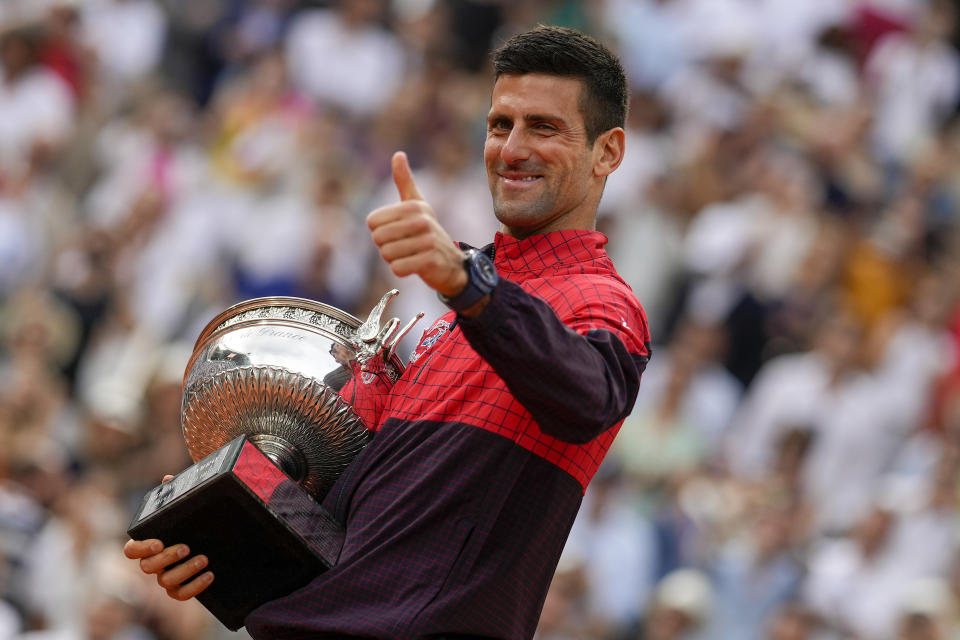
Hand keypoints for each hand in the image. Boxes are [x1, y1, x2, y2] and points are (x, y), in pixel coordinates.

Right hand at [123, 475, 213, 600]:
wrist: (218, 540)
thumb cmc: (195, 520)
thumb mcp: (189, 505)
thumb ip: (177, 492)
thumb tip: (168, 478)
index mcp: (151, 543)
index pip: (132, 550)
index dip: (141, 548)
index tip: (158, 542)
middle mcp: (155, 563)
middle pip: (147, 567)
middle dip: (166, 558)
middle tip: (186, 547)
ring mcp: (167, 578)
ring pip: (165, 582)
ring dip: (184, 570)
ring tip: (204, 558)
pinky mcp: (181, 589)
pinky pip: (181, 594)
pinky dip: (194, 587)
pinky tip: (210, 575)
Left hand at [367, 152, 466, 297]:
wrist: (451, 262)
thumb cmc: (426, 232)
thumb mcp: (416, 205)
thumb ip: (404, 181)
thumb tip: (398, 154)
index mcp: (414, 206)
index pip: (372, 222)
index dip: (379, 231)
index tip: (397, 232)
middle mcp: (422, 221)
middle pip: (378, 238)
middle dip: (386, 247)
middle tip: (404, 246)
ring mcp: (428, 241)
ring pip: (387, 255)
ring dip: (394, 259)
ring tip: (410, 255)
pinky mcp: (430, 261)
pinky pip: (398, 268)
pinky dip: (401, 270)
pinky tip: (415, 265)